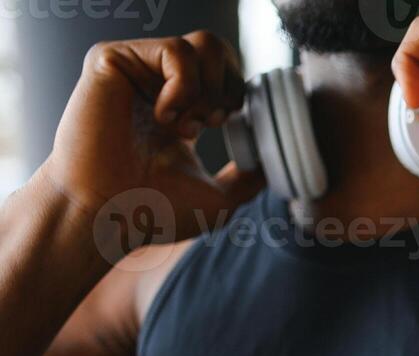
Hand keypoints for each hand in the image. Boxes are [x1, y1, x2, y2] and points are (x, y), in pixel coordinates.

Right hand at [42, 32, 261, 243]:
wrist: (112, 215)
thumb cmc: (155, 212)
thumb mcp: (221, 198)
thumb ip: (249, 176)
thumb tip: (273, 160)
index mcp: (179, 106)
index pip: (225, 72)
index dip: (239, 95)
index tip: (227, 129)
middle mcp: (156, 82)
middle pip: (218, 47)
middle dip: (229, 89)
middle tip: (208, 127)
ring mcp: (135, 69)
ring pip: (203, 44)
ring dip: (208, 92)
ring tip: (184, 127)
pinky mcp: (113, 59)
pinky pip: (176, 51)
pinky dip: (184, 89)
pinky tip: (164, 119)